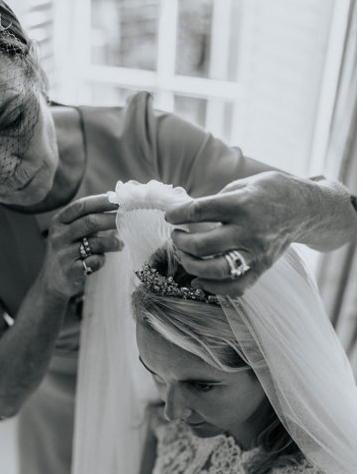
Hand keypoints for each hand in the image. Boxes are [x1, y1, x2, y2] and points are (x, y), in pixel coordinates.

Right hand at [43, 193, 122, 298]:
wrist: (53, 282)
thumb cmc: (69, 252)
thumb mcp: (70, 233)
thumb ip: (88, 219)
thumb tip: (117, 204)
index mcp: (59, 221)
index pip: (81, 206)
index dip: (102, 201)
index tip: (120, 199)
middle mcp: (58, 235)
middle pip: (90, 222)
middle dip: (112, 220)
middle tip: (127, 220)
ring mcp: (63, 254)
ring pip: (95, 243)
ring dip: (113, 242)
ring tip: (120, 244)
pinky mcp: (70, 271)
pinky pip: (94, 261)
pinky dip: (102, 260)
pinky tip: (101, 260)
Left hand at [165, 171, 310, 295]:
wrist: (304, 208)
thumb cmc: (266, 193)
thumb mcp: (240, 186)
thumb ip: (213, 201)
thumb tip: (182, 214)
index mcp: (241, 204)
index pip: (199, 211)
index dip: (177, 215)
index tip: (169, 216)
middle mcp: (249, 230)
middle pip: (203, 245)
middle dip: (180, 242)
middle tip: (177, 236)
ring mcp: (257, 252)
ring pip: (216, 270)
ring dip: (191, 266)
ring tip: (184, 256)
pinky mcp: (262, 268)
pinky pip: (235, 287)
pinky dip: (213, 288)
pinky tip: (198, 279)